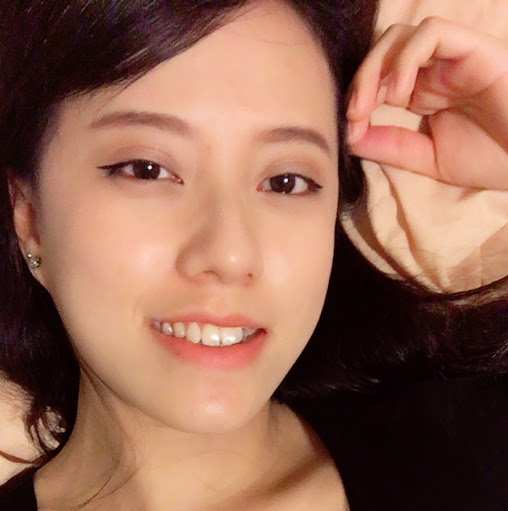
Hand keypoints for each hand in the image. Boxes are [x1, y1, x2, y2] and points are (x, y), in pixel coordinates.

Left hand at [347, 17, 507, 189]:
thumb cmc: (492, 159)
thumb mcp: (429, 158)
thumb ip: (391, 146)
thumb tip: (348, 137)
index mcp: (423, 93)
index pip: (377, 79)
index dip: (356, 99)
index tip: (348, 129)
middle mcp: (434, 71)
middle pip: (382, 52)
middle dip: (359, 81)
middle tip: (352, 114)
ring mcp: (453, 58)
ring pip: (400, 36)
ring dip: (376, 67)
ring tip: (371, 104)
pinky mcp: (475, 48)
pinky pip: (433, 33)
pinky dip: (407, 57)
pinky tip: (401, 91)